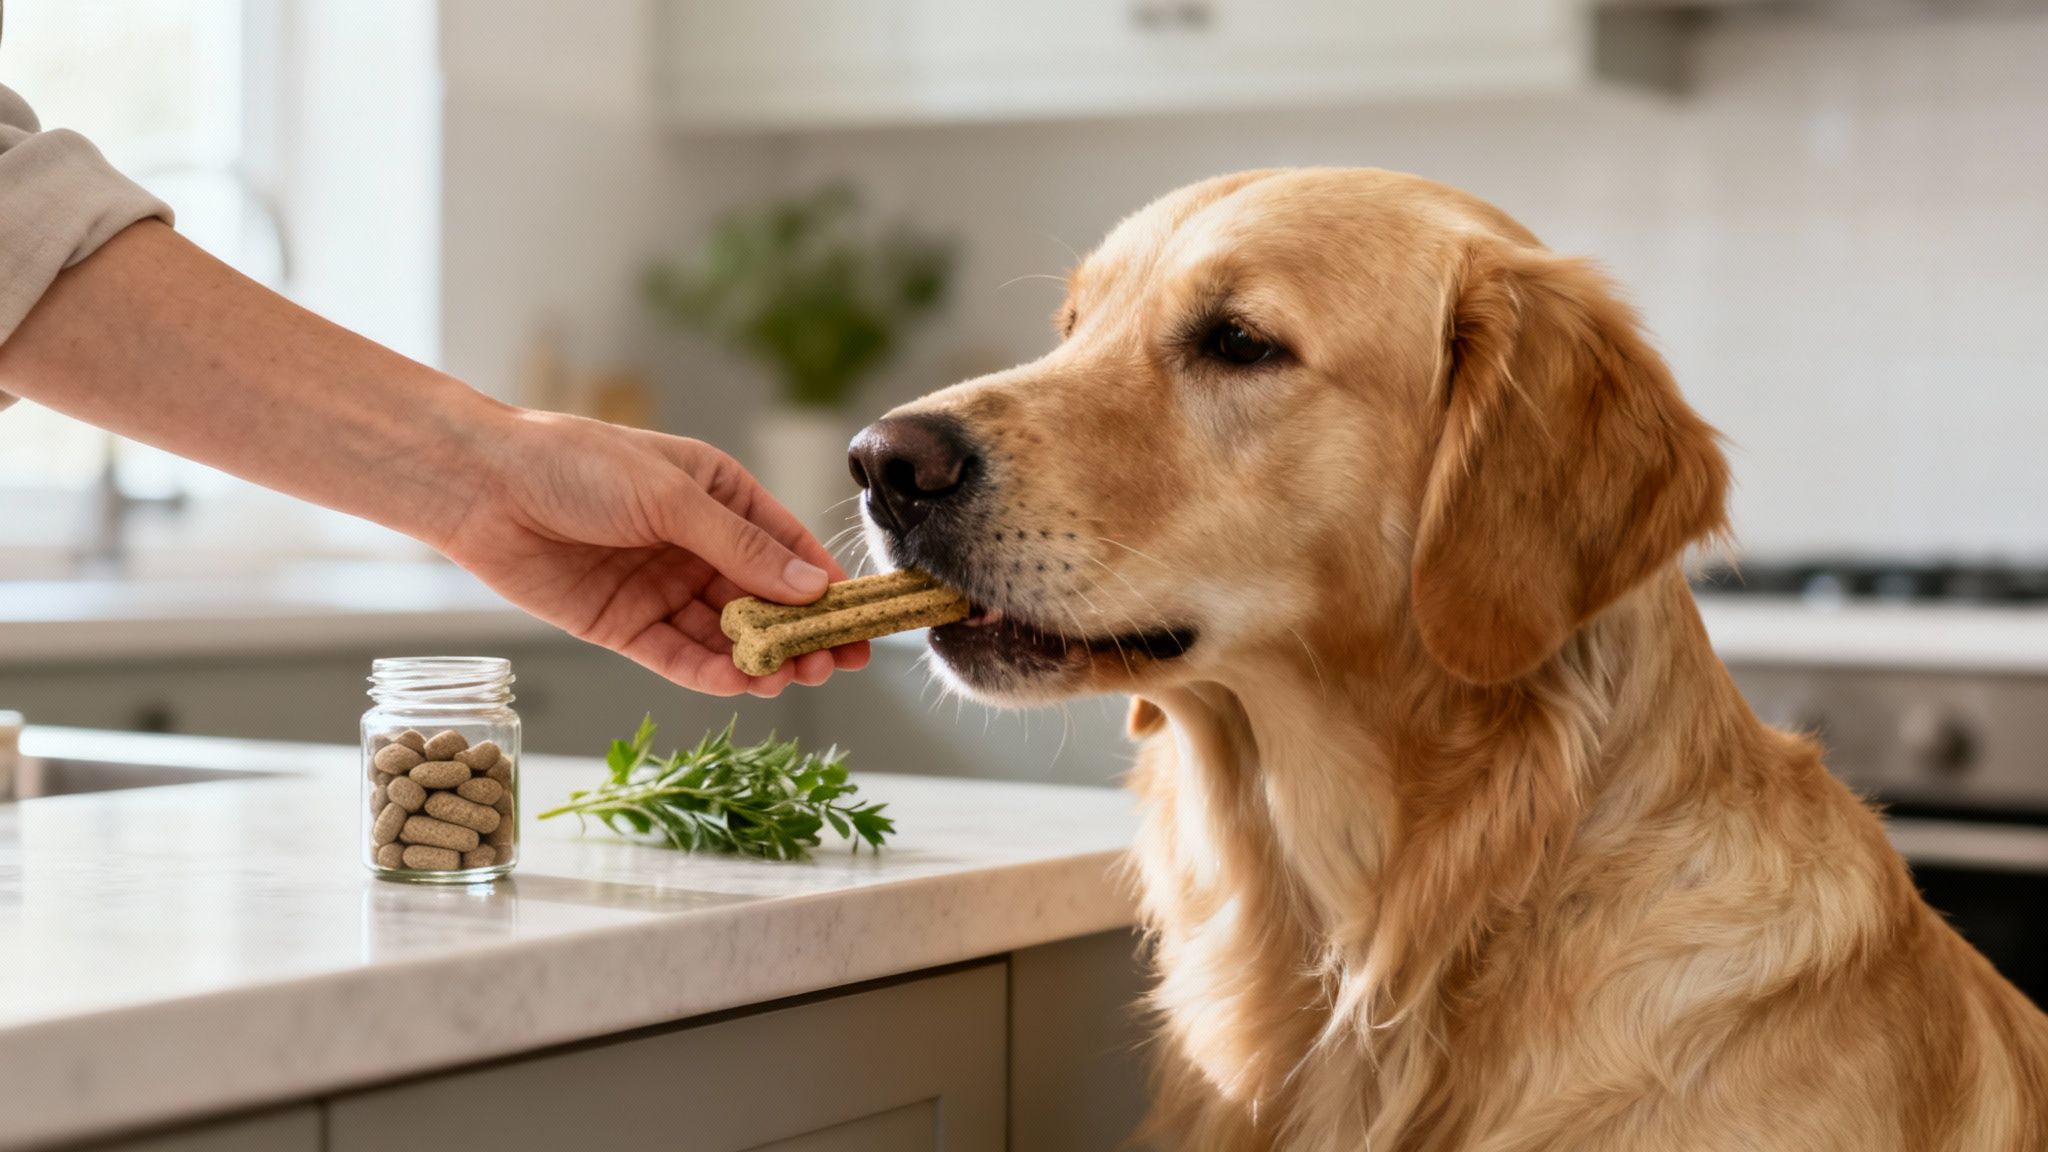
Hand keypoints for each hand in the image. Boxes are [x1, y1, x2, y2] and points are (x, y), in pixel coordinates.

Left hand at [439, 409, 868, 696]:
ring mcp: (662, 587)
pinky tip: (739, 684)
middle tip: (832, 665)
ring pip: (726, 634)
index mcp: (719, 495)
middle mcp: (696, 544)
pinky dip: (710, 673)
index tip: (863, 621)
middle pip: (765, 599)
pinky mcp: (625, 625)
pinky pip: (678, 655)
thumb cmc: (575, 465)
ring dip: (760, 659)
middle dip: (801, 633)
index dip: (827, 586)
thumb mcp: (671, 498)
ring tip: (788, 679)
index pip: (788, 546)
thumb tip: (811, 588)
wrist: (483, 488)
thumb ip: (742, 548)